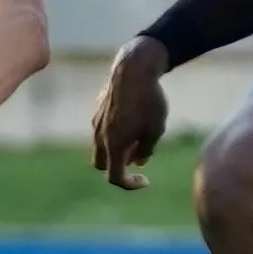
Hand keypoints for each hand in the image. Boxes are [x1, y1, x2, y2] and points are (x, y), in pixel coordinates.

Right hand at [90, 35, 171, 189]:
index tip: (146, 180)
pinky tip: (131, 118)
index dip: (130, 185)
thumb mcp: (156, 129)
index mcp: (114, 145)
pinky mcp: (97, 109)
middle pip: (101, 164)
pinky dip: (113, 133)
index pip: (115, 178)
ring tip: (138, 134)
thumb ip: (146, 150)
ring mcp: (96, 122)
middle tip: (138, 156)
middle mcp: (100, 136)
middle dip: (117, 166)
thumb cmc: (149, 100)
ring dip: (115, 148)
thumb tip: (139, 162)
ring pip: (100, 145)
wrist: (134, 68)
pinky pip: (102, 129)